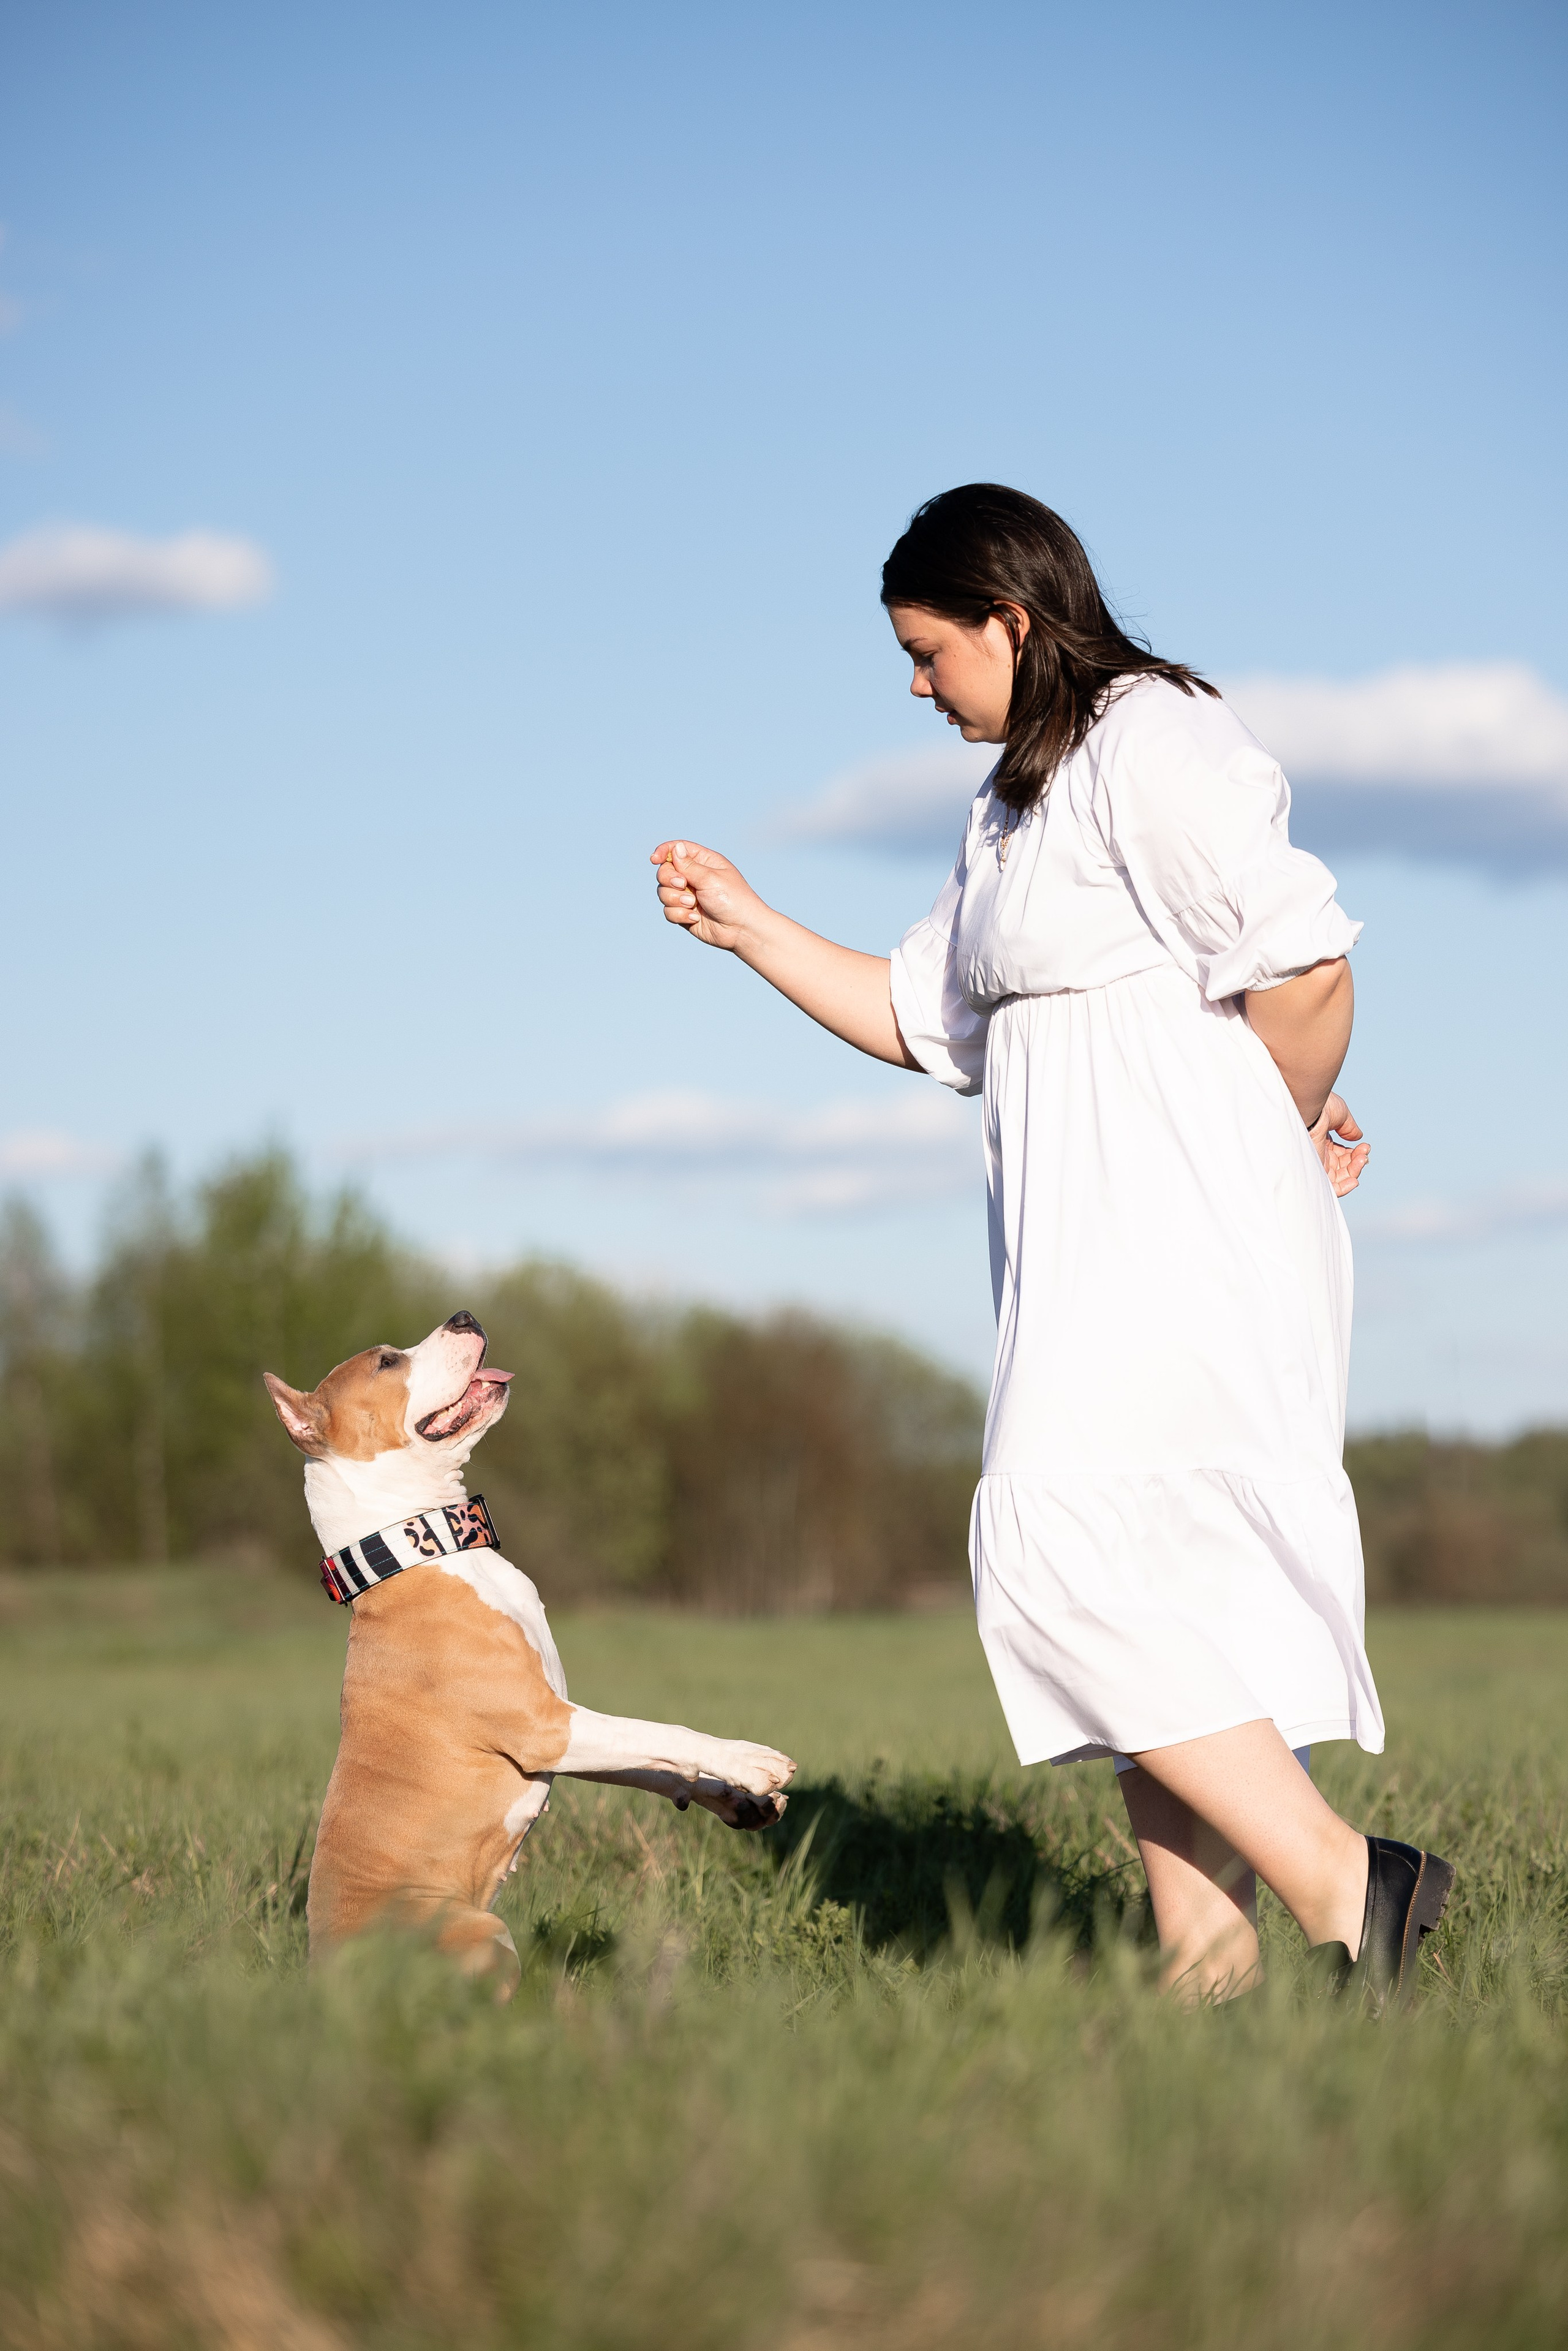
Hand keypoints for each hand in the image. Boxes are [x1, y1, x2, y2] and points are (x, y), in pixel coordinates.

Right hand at [650, 839, 766, 952]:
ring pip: (663, 892)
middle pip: (665, 871)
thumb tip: (675, 848)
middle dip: (669, 879)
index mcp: (703, 862)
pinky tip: (695, 919)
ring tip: (693, 905)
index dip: (663, 852)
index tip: (654, 860)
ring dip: (674, 899)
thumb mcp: (710, 878)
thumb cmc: (733, 900)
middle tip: (683, 885)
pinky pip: (668, 911)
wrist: (741, 930)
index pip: (676, 850)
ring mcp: (688, 896)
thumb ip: (688, 865)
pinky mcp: (684, 914)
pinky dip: (679, 915)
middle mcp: (694, 877)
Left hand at [1309, 1094, 1369, 1196]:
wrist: (1308, 1108)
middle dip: (1358, 1161)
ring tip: (1361, 1159)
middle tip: (1364, 1151)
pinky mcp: (1314, 1171)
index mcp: (1323, 1140)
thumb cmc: (1322, 1108)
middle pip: (1342, 1167)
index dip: (1356, 1154)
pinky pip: (1329, 1188)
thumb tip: (1358, 1138)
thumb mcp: (1341, 1116)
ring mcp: (1316, 1161)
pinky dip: (1343, 1188)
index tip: (1365, 1146)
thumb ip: (1349, 1128)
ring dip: (1355, 1171)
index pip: (1342, 1155)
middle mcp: (1319, 1152)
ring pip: (1339, 1178)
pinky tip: (1354, 1180)